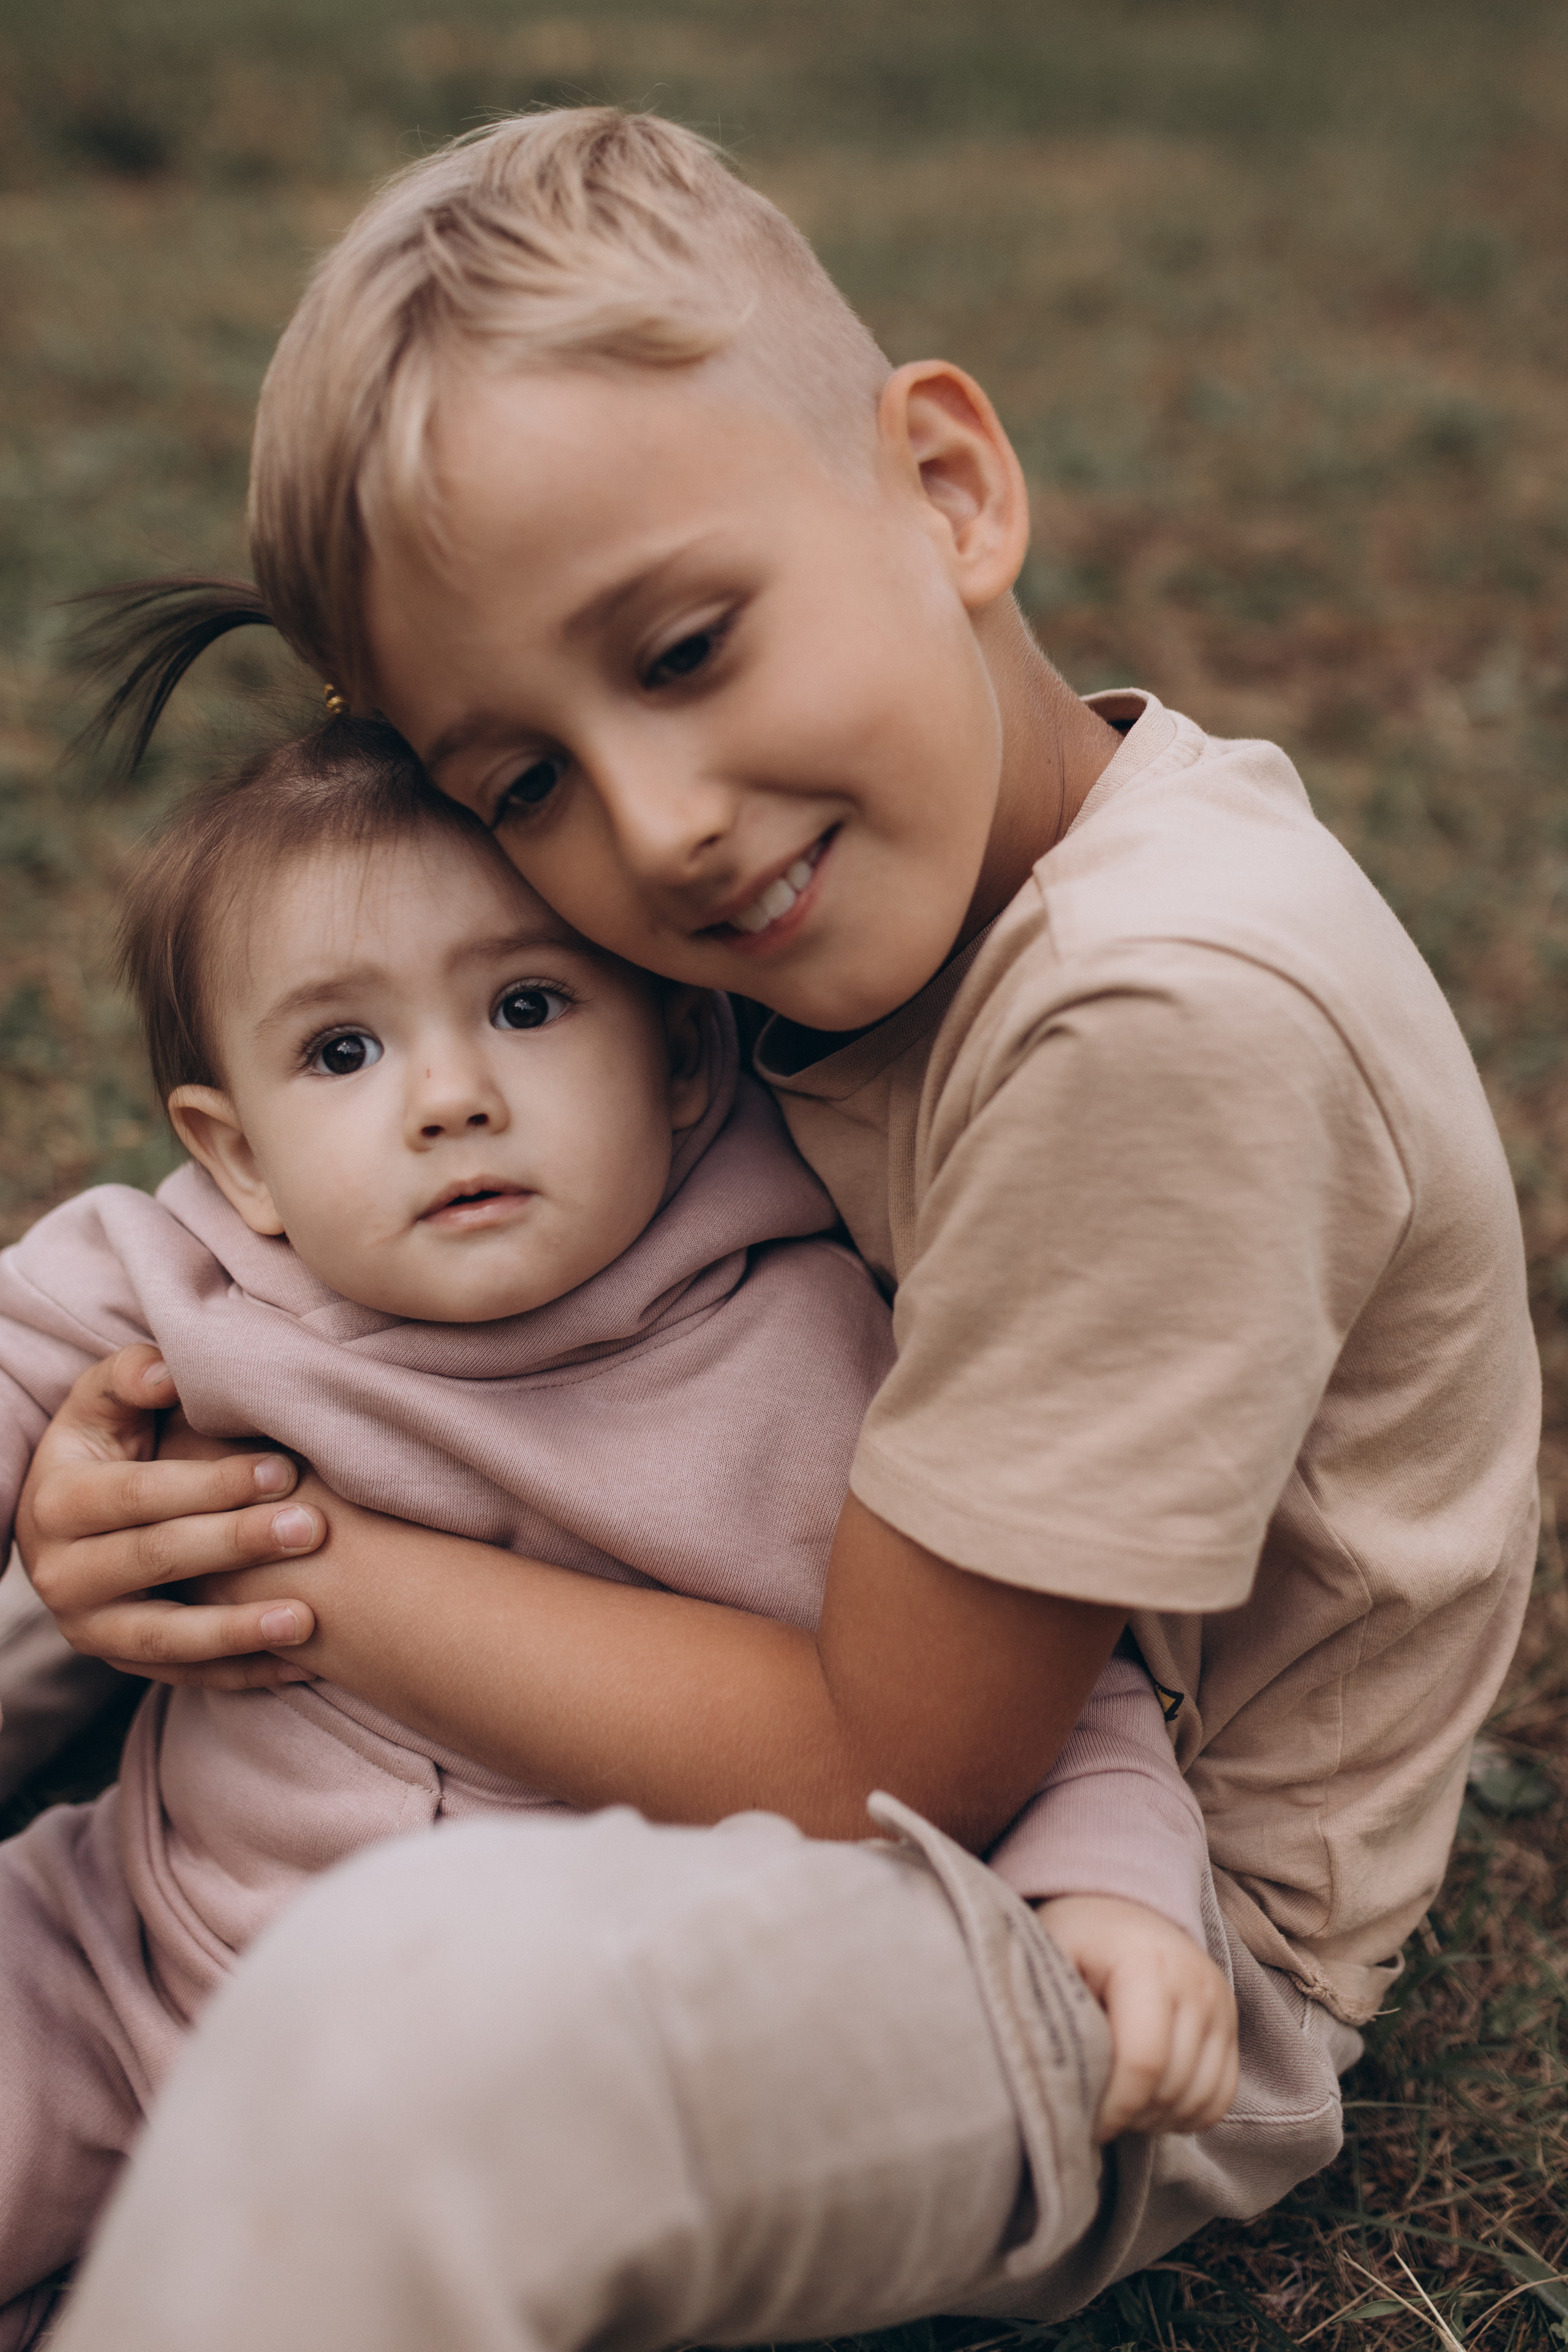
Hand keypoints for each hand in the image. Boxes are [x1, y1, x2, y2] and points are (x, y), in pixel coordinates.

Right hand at [16, 1343, 324, 1688]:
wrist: (75, 1518)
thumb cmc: (106, 1445)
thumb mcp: (102, 1403)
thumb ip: (129, 1377)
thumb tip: (164, 1372)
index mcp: (56, 1503)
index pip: (140, 1495)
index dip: (211, 1484)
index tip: (282, 1471)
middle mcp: (62, 1574)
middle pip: (156, 1560)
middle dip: (237, 1545)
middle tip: (312, 1529)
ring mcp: (89, 1626)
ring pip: (165, 1638)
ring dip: (237, 1631)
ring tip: (307, 1620)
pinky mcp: (121, 1661)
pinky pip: (186, 1678)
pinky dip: (244, 1673)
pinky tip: (304, 1665)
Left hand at [1035, 1893, 1238, 2141]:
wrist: (1118, 1909)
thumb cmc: (1075, 1939)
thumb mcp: (1052, 1960)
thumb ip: (1057, 2015)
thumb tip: (1059, 2087)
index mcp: (1146, 1963)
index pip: (1142, 2063)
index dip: (1112, 2109)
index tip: (1083, 2123)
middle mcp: (1195, 1982)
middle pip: (1172, 2087)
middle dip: (1131, 2117)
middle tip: (1097, 2115)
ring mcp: (1220, 2003)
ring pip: (1200, 2099)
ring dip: (1159, 2119)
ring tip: (1120, 2108)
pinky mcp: (1231, 2024)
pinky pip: (1221, 2096)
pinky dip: (1188, 2114)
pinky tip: (1151, 2104)